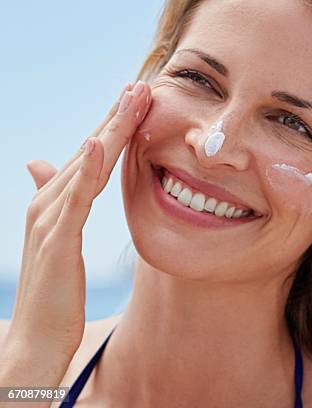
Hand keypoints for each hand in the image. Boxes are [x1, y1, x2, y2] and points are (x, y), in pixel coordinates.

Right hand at [6, 80, 151, 358]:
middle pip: (90, 149)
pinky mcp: (57, 238)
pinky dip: (89, 168)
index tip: (136, 99)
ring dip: (110, 128)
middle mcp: (48, 201)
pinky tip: (101, 142)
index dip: (112, 125)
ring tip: (132, 98)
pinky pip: (77, 197)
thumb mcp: (59, 241)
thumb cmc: (54, 291)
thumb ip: (57, 201)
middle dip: (116, 116)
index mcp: (55, 201)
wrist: (38, 336)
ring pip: (87, 164)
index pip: (90, 154)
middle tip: (142, 85)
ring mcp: (50, 217)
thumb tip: (44, 166)